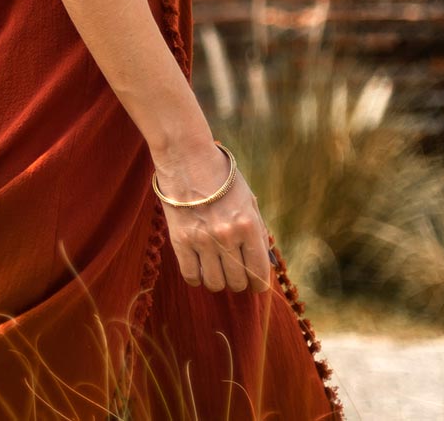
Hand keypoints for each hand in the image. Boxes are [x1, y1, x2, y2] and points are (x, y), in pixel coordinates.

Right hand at [154, 143, 273, 293]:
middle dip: (239, 282)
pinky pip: (191, 275)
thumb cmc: (221, 178)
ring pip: (215, 283)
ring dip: (218, 281)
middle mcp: (227, 236)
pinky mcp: (180, 240)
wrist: (187, 158)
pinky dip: (197, 279)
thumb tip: (263, 261)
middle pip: (237, 282)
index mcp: (248, 225)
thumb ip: (257, 232)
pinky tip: (200, 271)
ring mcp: (202, 240)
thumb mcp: (248, 201)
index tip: (255, 285)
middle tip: (234, 273)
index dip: (258, 285)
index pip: (259, 272)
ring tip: (216, 270)